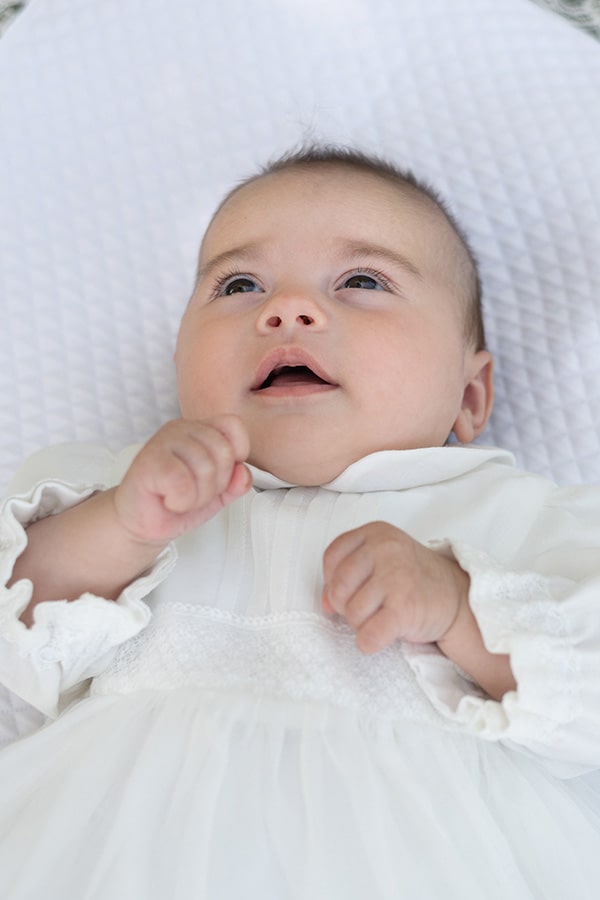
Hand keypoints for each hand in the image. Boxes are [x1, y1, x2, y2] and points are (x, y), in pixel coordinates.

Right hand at [113, 415, 251, 545]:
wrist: (142, 522)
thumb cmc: (175, 501)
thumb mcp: (218, 494)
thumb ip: (237, 482)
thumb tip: (242, 472)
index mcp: (200, 429)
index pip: (234, 425)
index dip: (236, 455)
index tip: (219, 475)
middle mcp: (181, 429)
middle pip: (224, 452)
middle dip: (215, 484)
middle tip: (194, 492)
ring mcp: (163, 441)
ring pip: (206, 468)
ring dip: (197, 496)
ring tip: (179, 497)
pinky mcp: (148, 461)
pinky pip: (182, 482)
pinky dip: (180, 501)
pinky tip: (168, 499)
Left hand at [322, 522, 469, 653]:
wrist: (459, 598)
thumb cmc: (413, 580)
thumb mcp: (381, 562)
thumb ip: (348, 575)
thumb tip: (325, 605)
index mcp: (376, 532)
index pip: (332, 557)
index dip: (333, 581)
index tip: (350, 591)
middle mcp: (385, 549)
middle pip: (338, 588)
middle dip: (347, 606)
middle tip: (368, 608)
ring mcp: (396, 576)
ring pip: (352, 614)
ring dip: (362, 624)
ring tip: (382, 617)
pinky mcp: (405, 607)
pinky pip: (368, 636)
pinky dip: (369, 643)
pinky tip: (383, 636)